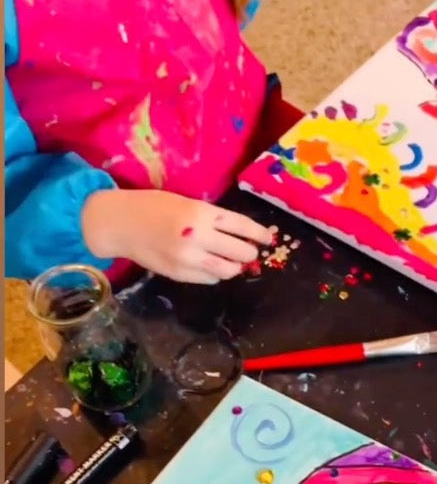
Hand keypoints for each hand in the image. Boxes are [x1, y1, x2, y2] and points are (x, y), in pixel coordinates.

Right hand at [81, 189, 274, 283]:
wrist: (121, 223)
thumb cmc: (154, 207)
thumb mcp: (187, 203)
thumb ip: (212, 219)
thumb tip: (241, 236)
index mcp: (202, 213)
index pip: (242, 226)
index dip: (259, 234)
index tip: (268, 239)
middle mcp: (199, 237)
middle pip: (240, 252)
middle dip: (248, 253)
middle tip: (247, 251)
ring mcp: (189, 259)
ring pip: (228, 271)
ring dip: (234, 267)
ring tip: (230, 261)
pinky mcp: (180, 274)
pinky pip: (210, 279)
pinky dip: (215, 274)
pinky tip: (208, 266)